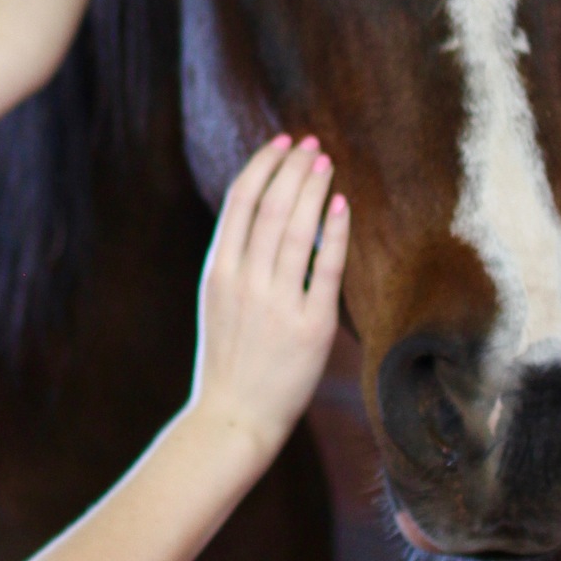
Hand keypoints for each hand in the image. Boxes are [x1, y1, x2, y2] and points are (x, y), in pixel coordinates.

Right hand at [189, 135, 349, 465]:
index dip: (263, 165)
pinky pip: (326, 269)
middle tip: (312, 143)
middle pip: (271, 207)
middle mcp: (245, 282)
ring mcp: (277, 304)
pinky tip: (342, 204)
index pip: (240, 203)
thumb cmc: (229, 359)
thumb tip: (264, 211)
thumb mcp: (217, 301)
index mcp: (218, 272)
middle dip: (293, 168)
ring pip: (297, 230)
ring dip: (313, 189)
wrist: (234, 418)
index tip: (282, 142)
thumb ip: (236, 260)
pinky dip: (335, 233)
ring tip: (326, 162)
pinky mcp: (310, 327)